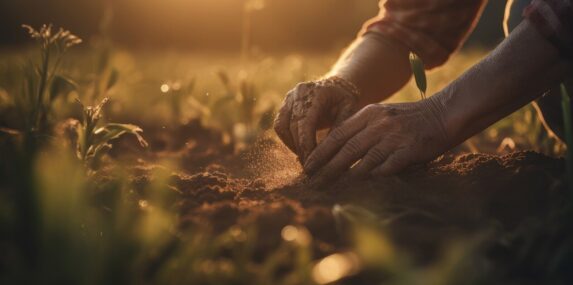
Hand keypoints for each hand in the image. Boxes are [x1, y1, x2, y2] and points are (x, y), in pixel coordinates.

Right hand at [273, 77, 359, 162]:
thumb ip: (339, 129)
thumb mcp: (349, 112)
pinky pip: (279, 126)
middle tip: (309, 167)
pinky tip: (299, 149)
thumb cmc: (345, 101)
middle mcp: (298, 93)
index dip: (306, 144)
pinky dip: (287, 140)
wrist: (336, 88)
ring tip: (305, 158)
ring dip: (292, 145)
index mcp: (316, 93)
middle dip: (300, 149)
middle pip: (292, 126)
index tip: (312, 162)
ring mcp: (288, 98)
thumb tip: (329, 153)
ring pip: (282, 127)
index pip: (305, 122)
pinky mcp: (283, 106)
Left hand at [303, 99, 450, 187]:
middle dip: (327, 167)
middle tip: (313, 181)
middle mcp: (379, 124)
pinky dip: (376, 176)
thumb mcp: (381, 116)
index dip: (321, 152)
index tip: (308, 166)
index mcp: (368, 114)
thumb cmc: (408, 119)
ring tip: (332, 187)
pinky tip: (365, 186)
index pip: (338, 135)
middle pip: (347, 149)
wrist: (443, 113)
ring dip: (347, 175)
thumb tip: (336, 152)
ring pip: (365, 159)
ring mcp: (394, 136)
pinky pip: (388, 166)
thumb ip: (361, 130)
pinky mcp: (409, 149)